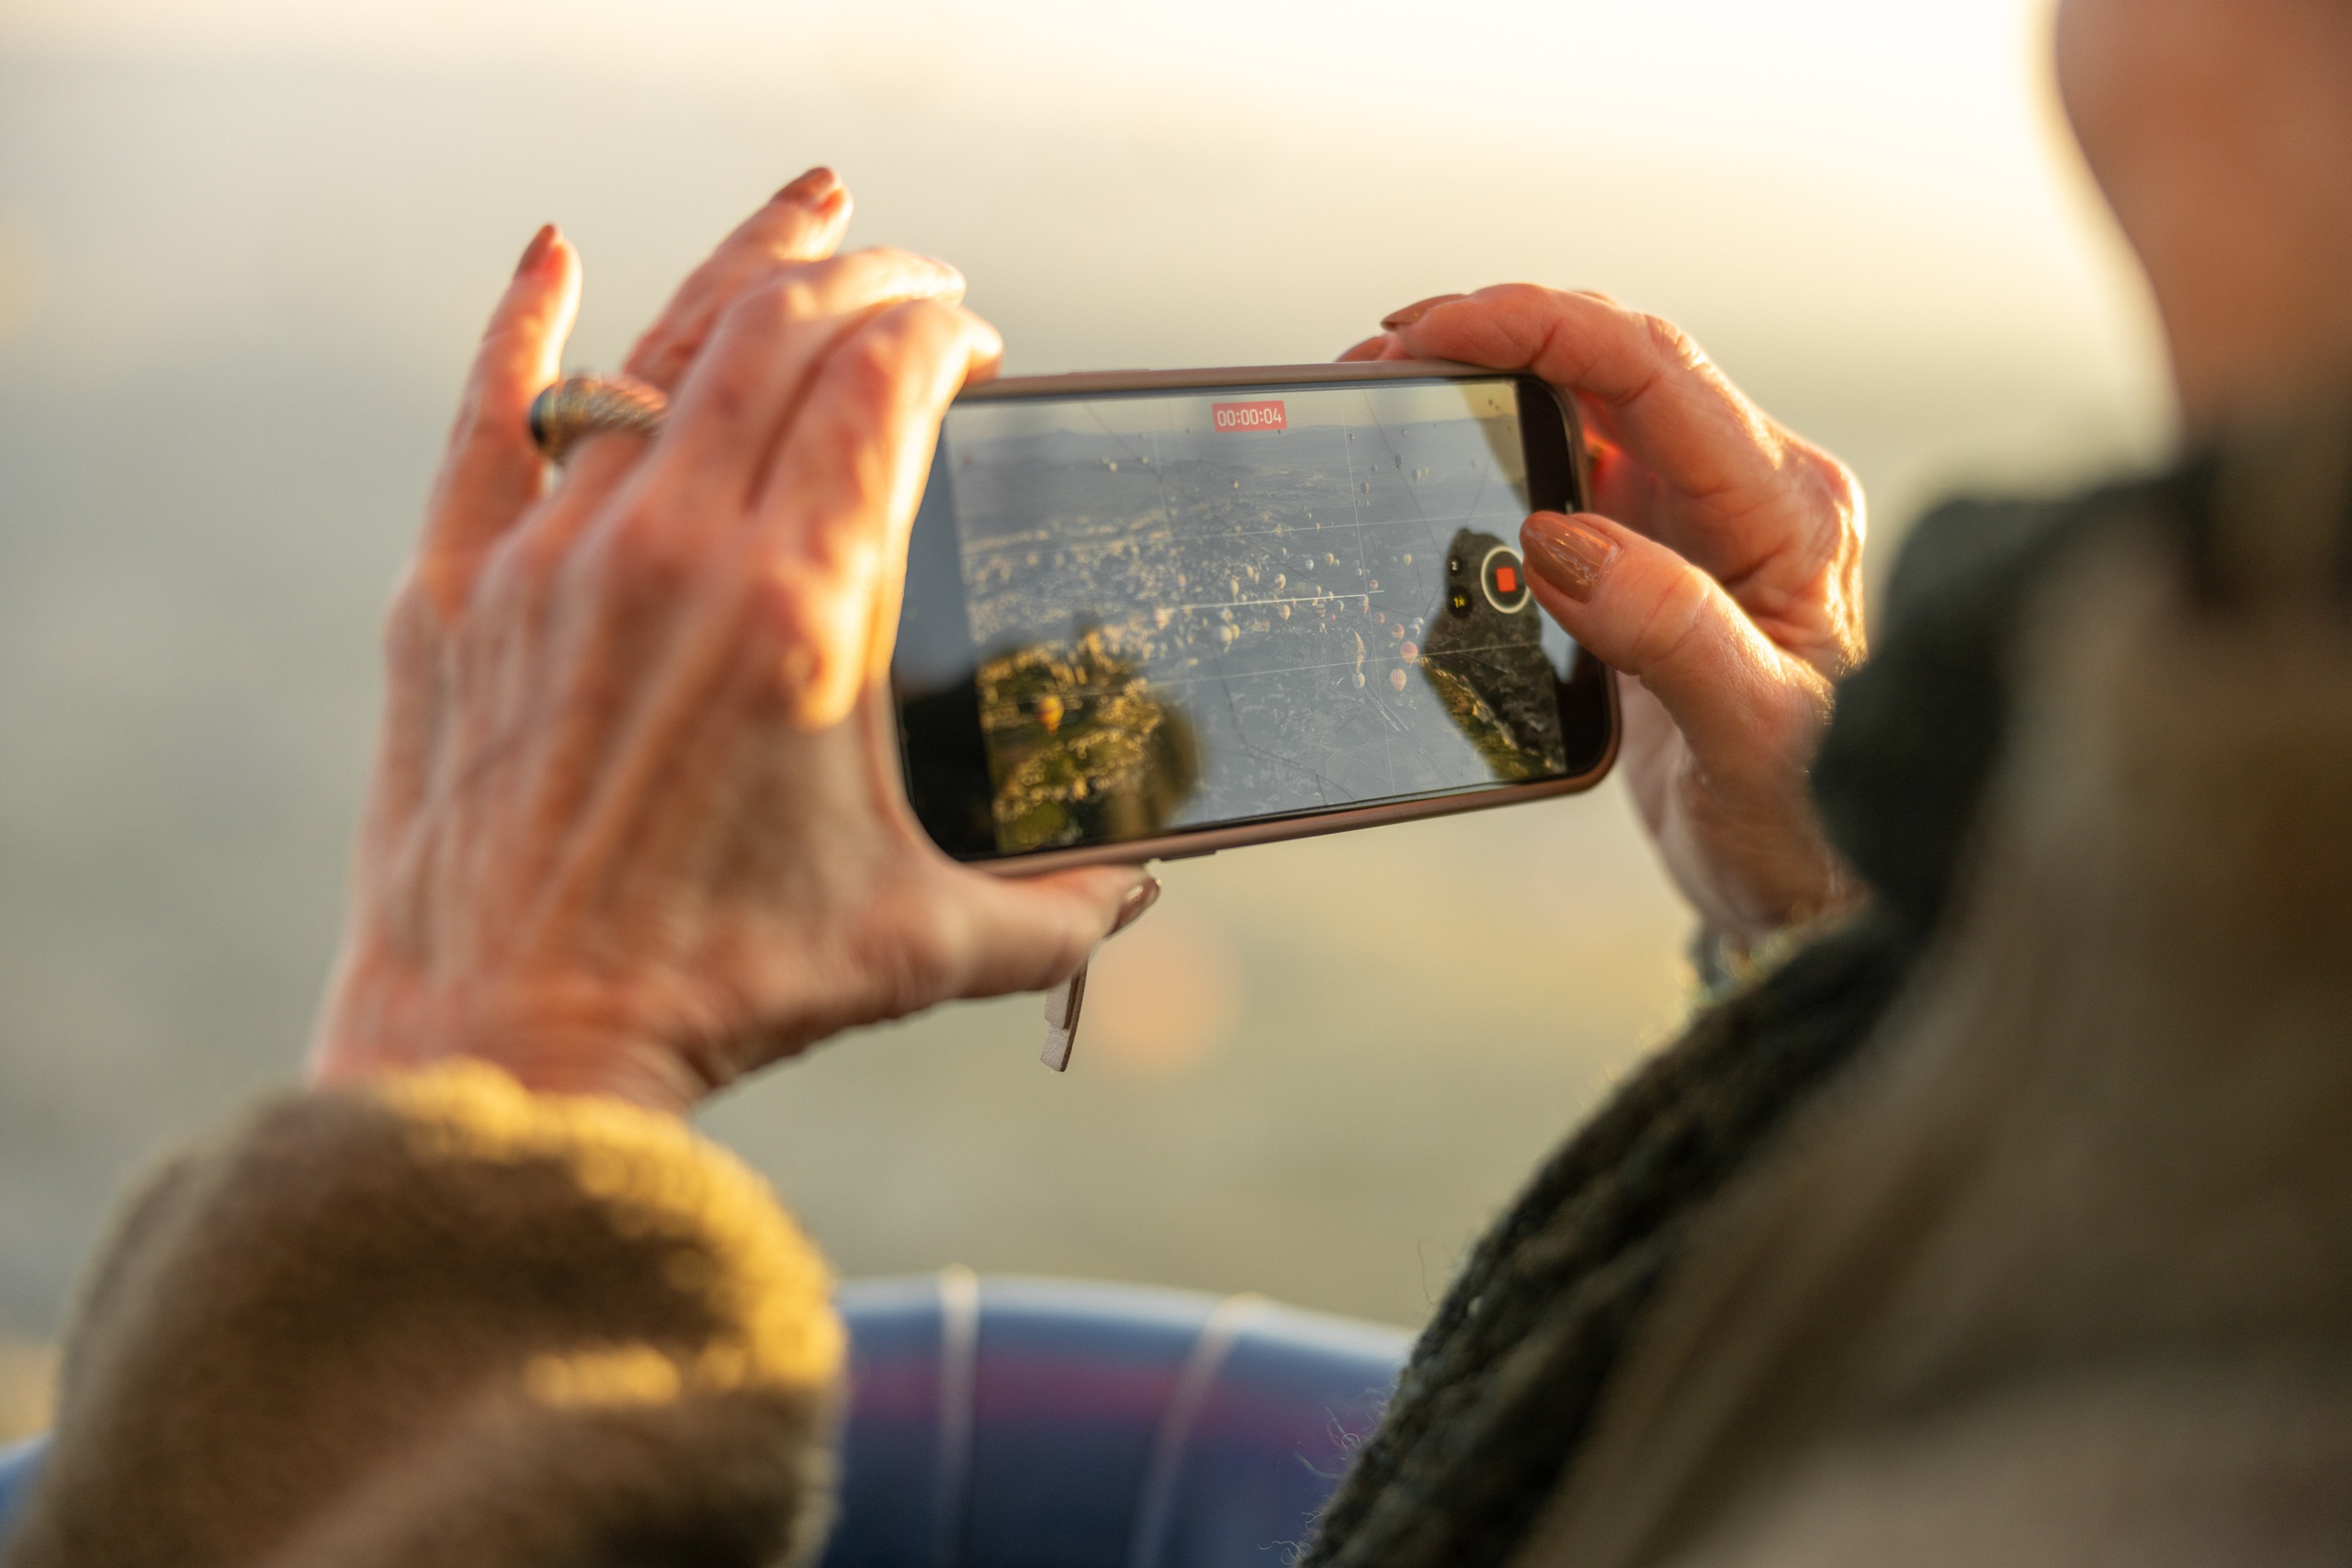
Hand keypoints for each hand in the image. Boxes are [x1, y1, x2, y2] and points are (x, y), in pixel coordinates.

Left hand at [309, 171, 1156, 1111]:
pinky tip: (557, 256)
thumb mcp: (921, 948)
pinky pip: (490, 414)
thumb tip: (1144, 890)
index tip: (972, 346)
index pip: (884, 381)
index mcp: (804, 612)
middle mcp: (674, 550)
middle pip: (782, 329)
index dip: (941, 332)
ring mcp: (550, 556)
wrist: (508, 1047)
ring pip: (656, 348)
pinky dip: (528, 323)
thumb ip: (1060, 912)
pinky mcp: (455, 590)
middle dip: (869, 278)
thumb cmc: (727, 999)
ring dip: (745, 266)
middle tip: (917, 285)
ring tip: (810, 215)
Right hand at [1346, 288, 1864, 941]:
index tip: (1433, 332)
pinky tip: (1439, 473)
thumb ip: (1670, 631)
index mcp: (1785, 511)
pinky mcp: (1653, 569)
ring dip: (1487, 392)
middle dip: (1491, 340)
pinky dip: (1495, 461)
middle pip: (1609, 366)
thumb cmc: (1812, 822)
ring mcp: (1697, 529)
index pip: (1654, 368)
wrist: (1816, 891)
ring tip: (1391, 398)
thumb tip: (1559, 538)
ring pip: (1582, 414)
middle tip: (1378, 361)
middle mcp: (1746, 496)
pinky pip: (1567, 482)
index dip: (1536, 327)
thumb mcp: (1750, 740)